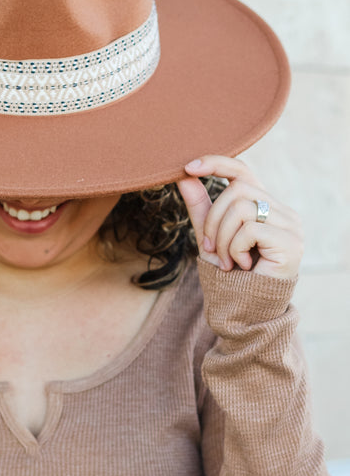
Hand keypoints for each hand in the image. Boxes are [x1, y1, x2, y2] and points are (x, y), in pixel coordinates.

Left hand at [176, 155, 302, 279]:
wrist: (245, 311)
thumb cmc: (230, 275)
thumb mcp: (209, 236)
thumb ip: (200, 207)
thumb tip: (184, 175)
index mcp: (263, 206)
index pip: (242, 171)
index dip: (216, 163)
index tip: (188, 167)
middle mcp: (281, 211)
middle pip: (238, 189)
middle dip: (214, 219)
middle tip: (211, 249)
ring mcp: (290, 225)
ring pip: (242, 207)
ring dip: (223, 237)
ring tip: (228, 261)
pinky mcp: (291, 242)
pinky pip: (250, 229)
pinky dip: (235, 249)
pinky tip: (241, 266)